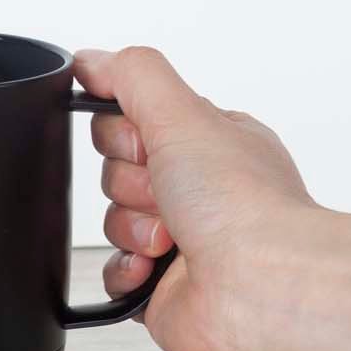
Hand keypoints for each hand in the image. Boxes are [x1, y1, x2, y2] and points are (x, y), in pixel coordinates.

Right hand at [77, 45, 323, 350]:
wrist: (259, 289)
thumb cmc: (244, 208)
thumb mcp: (183, 113)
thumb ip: (132, 76)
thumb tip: (92, 60)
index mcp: (211, 143)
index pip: (136, 120)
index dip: (127, 134)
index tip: (149, 144)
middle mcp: (200, 190)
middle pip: (117, 170)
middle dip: (131, 183)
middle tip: (167, 194)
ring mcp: (182, 240)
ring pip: (113, 220)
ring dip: (132, 228)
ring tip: (170, 238)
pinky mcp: (163, 287)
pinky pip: (113, 270)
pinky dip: (126, 270)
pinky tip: (154, 269)